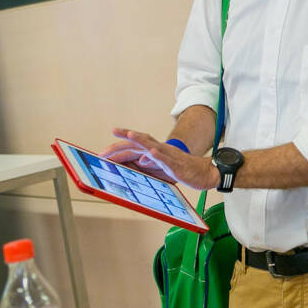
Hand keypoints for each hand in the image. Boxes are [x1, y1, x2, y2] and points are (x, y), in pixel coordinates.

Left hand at [103, 128, 217, 189]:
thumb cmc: (183, 170)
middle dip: (123, 141)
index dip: (119, 148)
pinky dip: (158, 155)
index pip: (134, 147)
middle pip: (140, 142)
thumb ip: (149, 164)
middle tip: (105, 149)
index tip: (102, 152)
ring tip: (129, 134)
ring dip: (140, 140)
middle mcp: (160, 150)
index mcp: (155, 152)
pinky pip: (167, 159)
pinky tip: (150, 153)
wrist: (204, 173)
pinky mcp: (177, 165)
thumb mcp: (162, 169)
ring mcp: (169, 156)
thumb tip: (137, 161)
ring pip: (153, 146)